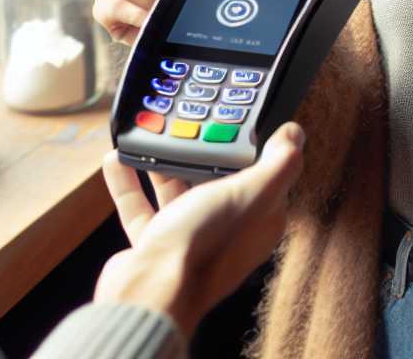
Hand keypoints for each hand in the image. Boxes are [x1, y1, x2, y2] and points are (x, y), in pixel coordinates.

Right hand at [95, 123, 304, 338]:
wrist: (149, 290)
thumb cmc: (204, 244)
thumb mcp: (251, 193)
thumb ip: (278, 164)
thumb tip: (296, 134)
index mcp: (257, 222)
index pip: (265, 180)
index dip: (257, 151)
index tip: (242, 123)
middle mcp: (225, 232)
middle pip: (217, 183)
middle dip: (203, 154)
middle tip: (191, 122)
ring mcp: (188, 240)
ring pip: (177, 193)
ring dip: (163, 165)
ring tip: (152, 136)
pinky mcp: (154, 245)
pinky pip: (141, 207)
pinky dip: (130, 183)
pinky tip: (117, 159)